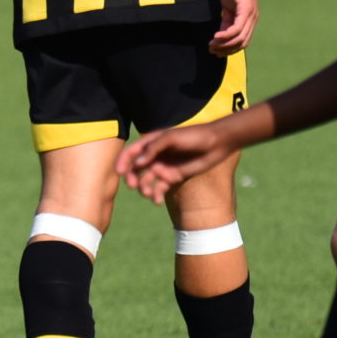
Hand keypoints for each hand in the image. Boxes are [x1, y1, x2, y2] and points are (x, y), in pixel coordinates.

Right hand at [117, 121, 232, 203]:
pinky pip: (160, 189)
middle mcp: (154, 156)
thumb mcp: (172, 138)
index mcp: (151, 143)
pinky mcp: (173, 177)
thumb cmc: (194, 136)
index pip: (131, 153)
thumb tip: (137, 163)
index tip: (120, 172)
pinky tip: (158, 201)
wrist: (216, 144)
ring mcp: (163, 167)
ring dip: (144, 189)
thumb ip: (154, 148)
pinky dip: (156, 196)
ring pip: (146, 181)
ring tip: (149, 194)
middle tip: (134, 186)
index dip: (123, 162)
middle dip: (132, 178)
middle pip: (135, 169)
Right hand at [211, 0, 256, 53]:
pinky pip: (236, 29)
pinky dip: (226, 36)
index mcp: (249, 19)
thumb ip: (226, 20)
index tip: (215, 50)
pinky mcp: (246, 9)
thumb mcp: (228, 6)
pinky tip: (215, 37)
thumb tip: (221, 35)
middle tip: (211, 50)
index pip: (242, 41)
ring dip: (224, 45)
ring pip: (239, 38)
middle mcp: (253, 19)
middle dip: (226, 50)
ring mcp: (251, 15)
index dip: (229, 49)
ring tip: (211, 45)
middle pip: (242, 43)